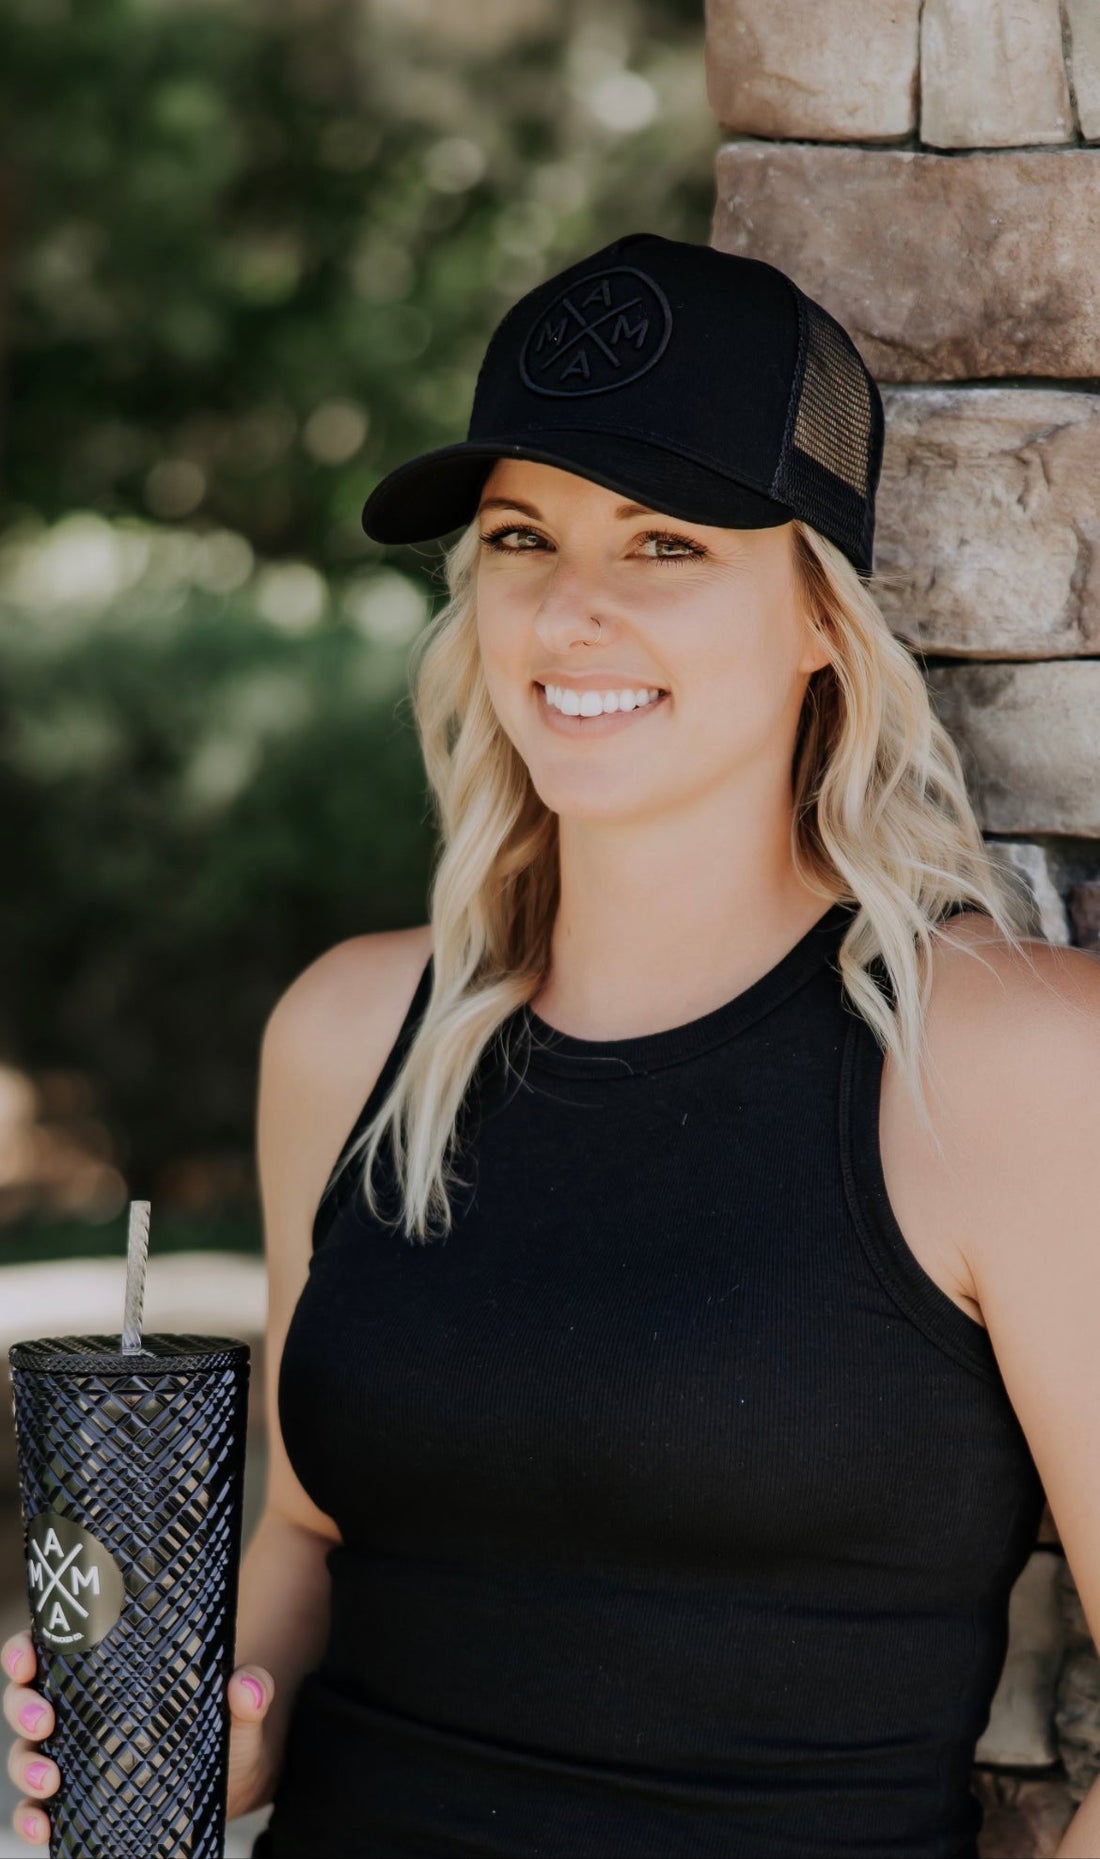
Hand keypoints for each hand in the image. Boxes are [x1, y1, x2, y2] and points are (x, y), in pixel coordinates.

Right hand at [3, 1624, 276, 1842]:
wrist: (240, 1777)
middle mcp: (82, 1711)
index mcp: (107, 1672)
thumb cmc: (229, 1726)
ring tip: (49, 1779)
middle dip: (22, 1707)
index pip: (51, 1650)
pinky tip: (44, 1824)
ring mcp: (79, 1756)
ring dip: (25, 1764)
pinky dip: (32, 1816)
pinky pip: (40, 1808)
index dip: (26, 1649)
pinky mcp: (83, 1799)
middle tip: (46, 1720)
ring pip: (26, 1752)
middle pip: (27, 1700)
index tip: (29, 1657)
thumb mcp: (241, 1707)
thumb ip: (250, 1693)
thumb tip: (248, 1685)